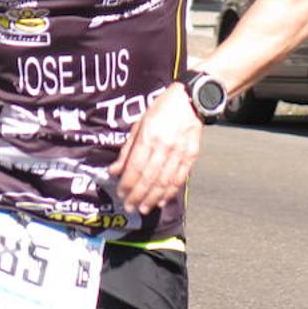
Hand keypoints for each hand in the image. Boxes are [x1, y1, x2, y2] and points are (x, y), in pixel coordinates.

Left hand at [108, 85, 202, 214]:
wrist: (191, 100)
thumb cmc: (162, 109)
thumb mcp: (140, 123)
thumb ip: (128, 149)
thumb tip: (115, 170)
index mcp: (149, 136)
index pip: (136, 167)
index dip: (127, 183)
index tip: (121, 193)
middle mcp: (164, 146)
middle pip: (149, 177)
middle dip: (137, 195)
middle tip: (129, 207)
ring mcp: (179, 151)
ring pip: (164, 181)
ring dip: (153, 198)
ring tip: (144, 208)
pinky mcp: (191, 155)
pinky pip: (180, 178)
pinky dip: (170, 191)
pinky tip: (162, 200)